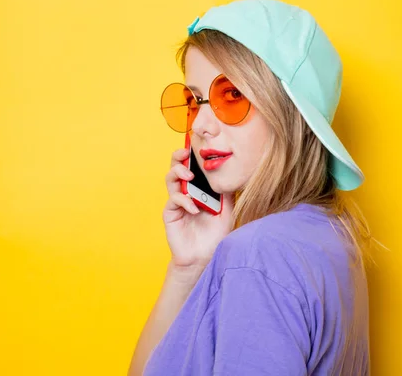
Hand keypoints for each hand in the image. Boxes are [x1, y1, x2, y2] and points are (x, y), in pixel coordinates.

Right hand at [162, 148, 234, 275]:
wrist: (205, 256)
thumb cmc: (216, 233)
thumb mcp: (228, 210)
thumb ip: (227, 193)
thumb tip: (231, 173)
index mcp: (199, 188)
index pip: (193, 166)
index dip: (192, 154)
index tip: (197, 144)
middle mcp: (186, 191)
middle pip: (177, 167)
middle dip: (179, 157)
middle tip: (186, 153)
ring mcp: (177, 202)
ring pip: (170, 179)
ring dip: (178, 173)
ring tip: (189, 176)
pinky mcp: (170, 214)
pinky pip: (173, 200)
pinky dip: (184, 201)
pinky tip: (194, 208)